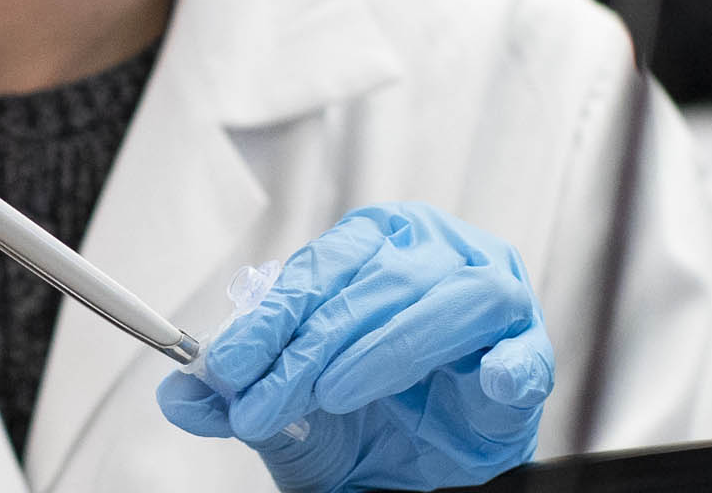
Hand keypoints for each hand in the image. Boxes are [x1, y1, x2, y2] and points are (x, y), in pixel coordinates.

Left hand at [158, 202, 551, 491]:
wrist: (431, 465)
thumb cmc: (370, 416)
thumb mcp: (294, 415)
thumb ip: (241, 401)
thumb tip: (179, 397)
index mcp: (377, 245)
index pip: (320, 269)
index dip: (270, 318)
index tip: (227, 368)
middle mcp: (436, 254)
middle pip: (376, 285)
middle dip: (311, 346)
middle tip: (263, 402)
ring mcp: (492, 297)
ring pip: (449, 300)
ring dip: (387, 347)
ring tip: (336, 391)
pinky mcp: (531, 352)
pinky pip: (526, 352)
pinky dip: (511, 364)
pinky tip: (489, 378)